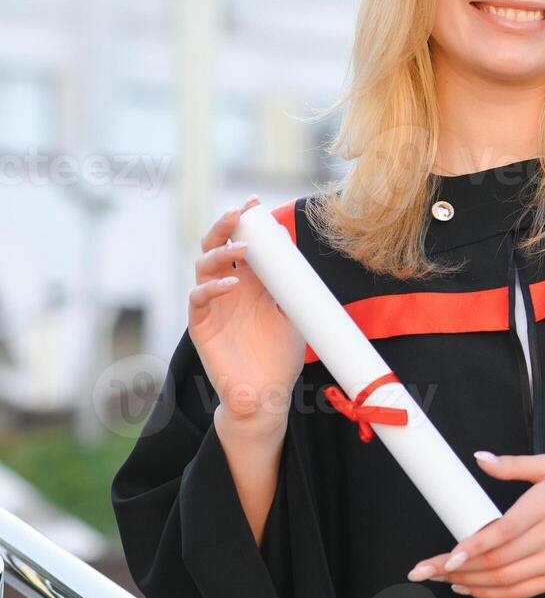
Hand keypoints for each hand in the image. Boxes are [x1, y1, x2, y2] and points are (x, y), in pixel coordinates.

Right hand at [190, 197, 305, 426]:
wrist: (268, 394)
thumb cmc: (280, 356)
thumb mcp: (292, 314)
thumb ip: (290, 286)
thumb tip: (294, 254)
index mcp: (251, 283)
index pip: (244, 244)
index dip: (247, 224)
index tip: (256, 203)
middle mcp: (228, 289)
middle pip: (217, 247)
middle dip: (226, 227)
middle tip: (239, 212)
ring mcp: (213, 306)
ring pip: (204, 267)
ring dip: (221, 254)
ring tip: (243, 250)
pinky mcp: (201, 326)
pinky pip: (198, 299)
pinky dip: (212, 289)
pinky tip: (232, 285)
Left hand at [407, 453, 544, 597]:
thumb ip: (513, 465)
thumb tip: (480, 458)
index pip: (503, 531)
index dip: (473, 546)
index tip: (447, 555)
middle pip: (497, 560)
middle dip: (456, 568)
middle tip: (426, 569)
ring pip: (504, 579)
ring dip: (468, 582)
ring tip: (442, 577)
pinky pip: (519, 592)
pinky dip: (491, 594)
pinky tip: (469, 587)